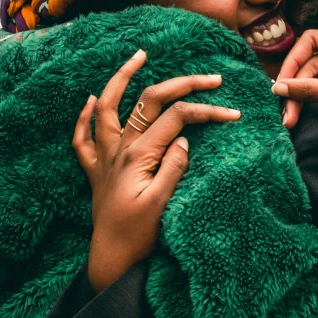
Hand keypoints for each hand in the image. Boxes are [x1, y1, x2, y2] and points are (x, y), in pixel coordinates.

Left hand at [75, 49, 240, 291]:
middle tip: (211, 78)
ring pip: (108, 107)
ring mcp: (106, 159)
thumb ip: (173, 167)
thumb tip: (184, 140)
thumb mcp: (163, 203)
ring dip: (121, 79)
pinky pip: (83, 139)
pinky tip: (90, 100)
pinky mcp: (97, 172)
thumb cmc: (139, 236)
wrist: (111, 260)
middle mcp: (120, 150)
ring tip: (137, 56)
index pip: (177, 119)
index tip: (233, 113)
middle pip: (149, 102)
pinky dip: (84, 117)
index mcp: (139, 155)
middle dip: (181, 84)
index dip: (207, 111)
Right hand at [272, 30, 317, 166]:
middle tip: (283, 104)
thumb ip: (310, 89)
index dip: (294, 58)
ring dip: (300, 96)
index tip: (281, 81)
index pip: (313, 40)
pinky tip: (298, 111)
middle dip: (296, 84)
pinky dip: (310, 99)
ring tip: (290, 116)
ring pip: (314, 78)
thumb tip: (278, 87)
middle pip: (311, 62)